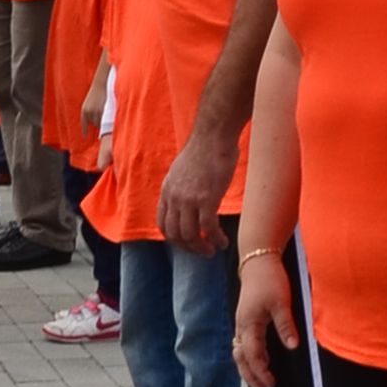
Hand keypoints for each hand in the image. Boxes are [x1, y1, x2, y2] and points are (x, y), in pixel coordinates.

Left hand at [160, 122, 232, 255]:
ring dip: (201, 247)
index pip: (162, 223)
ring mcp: (189, 199)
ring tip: (212, 250)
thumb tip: (189, 201)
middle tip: (201, 250)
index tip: (187, 242)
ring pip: (190, 235)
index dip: (173, 238)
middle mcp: (174, 197)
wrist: (213, 135)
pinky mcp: (207, 199)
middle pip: (174, 233)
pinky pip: (209, 228)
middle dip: (187, 247)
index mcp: (167, 190)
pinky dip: (216, 239)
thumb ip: (181, 188)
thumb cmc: (204, 149)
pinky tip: (223, 242)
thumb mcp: (182, 170)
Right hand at [234, 246, 295, 386]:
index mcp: (248, 323)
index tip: (271, 383)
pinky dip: (248, 358)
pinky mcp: (246, 319)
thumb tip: (292, 347)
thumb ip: (285, 325)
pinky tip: (258, 363)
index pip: (252, 355)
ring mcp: (242, 323)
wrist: (257, 261)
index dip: (260, 371)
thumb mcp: (281, 302)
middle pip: (241, 358)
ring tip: (259, 383)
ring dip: (248, 369)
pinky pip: (243, 345)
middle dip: (251, 376)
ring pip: (240, 353)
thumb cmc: (269, 279)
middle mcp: (241, 326)